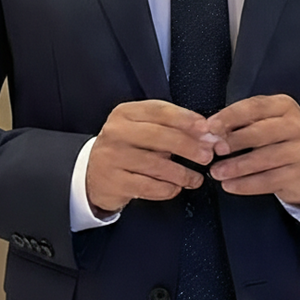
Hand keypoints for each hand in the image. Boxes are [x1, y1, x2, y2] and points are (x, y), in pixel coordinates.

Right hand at [86, 100, 218, 214]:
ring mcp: (113, 157)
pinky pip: (148, 187)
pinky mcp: (114, 182)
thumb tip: (204, 132)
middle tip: (207, 154)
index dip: (185, 118)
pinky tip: (177, 188)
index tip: (206, 127)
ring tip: (196, 178)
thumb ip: (169, 127)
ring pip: (155, 164)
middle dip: (188, 145)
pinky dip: (167, 188)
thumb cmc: (127, 147)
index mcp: (126, 112)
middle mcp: (116, 132)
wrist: (92, 174)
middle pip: (159, 136)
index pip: (159, 111)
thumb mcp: (142, 128)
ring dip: (182, 173)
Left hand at [206, 94, 299, 206]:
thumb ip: (239, 122)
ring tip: (217, 172)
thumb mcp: (261, 122)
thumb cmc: (274, 138)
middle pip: (261, 132)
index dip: (230, 116)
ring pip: (264, 158)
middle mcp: (295, 125)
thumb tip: (212, 130)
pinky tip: (230, 185)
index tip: (210, 126)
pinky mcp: (299, 174)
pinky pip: (269, 181)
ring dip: (237, 166)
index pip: (255, 107)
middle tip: (214, 149)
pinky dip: (246, 184)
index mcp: (284, 106)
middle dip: (234, 141)